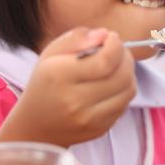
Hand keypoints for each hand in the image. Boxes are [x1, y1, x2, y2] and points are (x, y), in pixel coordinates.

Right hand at [0, 28, 136, 146]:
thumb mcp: (50, 54)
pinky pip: (124, 105)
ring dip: (129, 74)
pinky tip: (112, 85)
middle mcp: (74, 100)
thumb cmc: (45, 84)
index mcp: (59, 75)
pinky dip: (123, 91)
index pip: (105, 61)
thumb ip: (76, 38)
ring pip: (128, 91)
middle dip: (126, 57)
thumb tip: (104, 35)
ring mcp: (88, 118)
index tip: (112, 38)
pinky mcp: (99, 129)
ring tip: (117, 66)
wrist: (35, 126)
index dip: (116, 45)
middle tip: (118, 51)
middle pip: (122, 76)